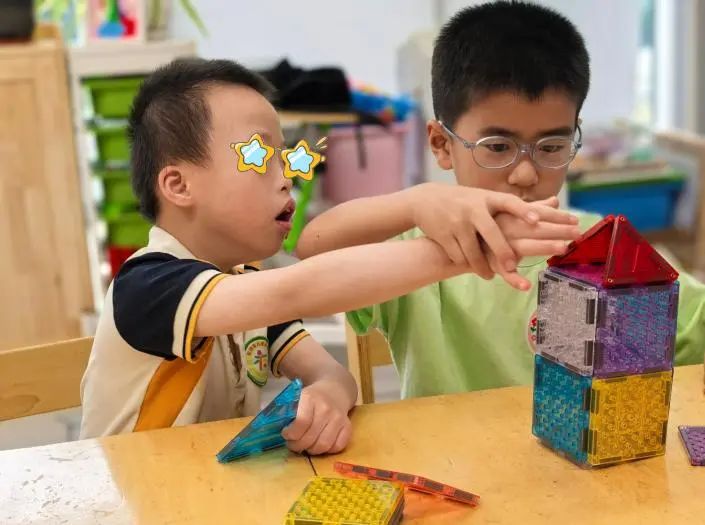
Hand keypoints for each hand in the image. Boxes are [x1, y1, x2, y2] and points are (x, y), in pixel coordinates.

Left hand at [281, 381, 351, 455]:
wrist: (335, 389)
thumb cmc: (312, 396)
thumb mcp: (298, 396)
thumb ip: (288, 411)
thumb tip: (274, 429)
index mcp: (310, 398)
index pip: (301, 422)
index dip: (291, 434)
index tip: (286, 434)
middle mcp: (326, 408)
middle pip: (310, 437)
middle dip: (297, 446)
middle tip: (292, 445)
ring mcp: (339, 418)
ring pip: (323, 445)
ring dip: (311, 450)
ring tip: (305, 446)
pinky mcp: (348, 426)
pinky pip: (337, 446)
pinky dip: (327, 450)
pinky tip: (320, 444)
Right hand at [407, 183, 577, 279]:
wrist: (426, 200)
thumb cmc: (466, 201)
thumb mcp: (489, 198)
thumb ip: (522, 204)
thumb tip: (556, 202)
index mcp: (488, 198)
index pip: (509, 203)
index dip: (524, 211)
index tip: (537, 220)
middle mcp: (473, 209)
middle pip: (491, 233)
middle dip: (501, 251)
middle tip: (512, 265)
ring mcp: (457, 222)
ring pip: (472, 251)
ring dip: (480, 266)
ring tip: (488, 275)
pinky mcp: (443, 235)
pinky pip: (458, 255)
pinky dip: (465, 263)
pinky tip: (471, 269)